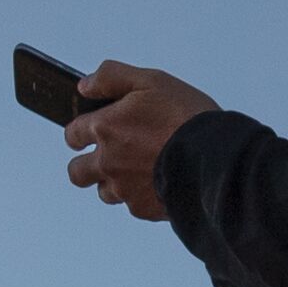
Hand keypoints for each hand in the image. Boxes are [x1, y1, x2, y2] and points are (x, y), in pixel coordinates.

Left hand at [63, 64, 210, 220]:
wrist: (215, 159)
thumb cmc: (186, 116)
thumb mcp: (151, 81)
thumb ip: (111, 77)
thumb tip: (84, 85)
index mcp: (104, 129)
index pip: (72, 134)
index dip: (81, 132)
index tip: (91, 131)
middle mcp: (107, 162)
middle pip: (77, 172)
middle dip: (86, 164)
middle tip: (107, 156)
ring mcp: (124, 189)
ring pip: (105, 192)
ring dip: (114, 182)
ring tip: (139, 170)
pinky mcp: (144, 209)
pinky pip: (133, 205)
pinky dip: (142, 195)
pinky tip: (160, 182)